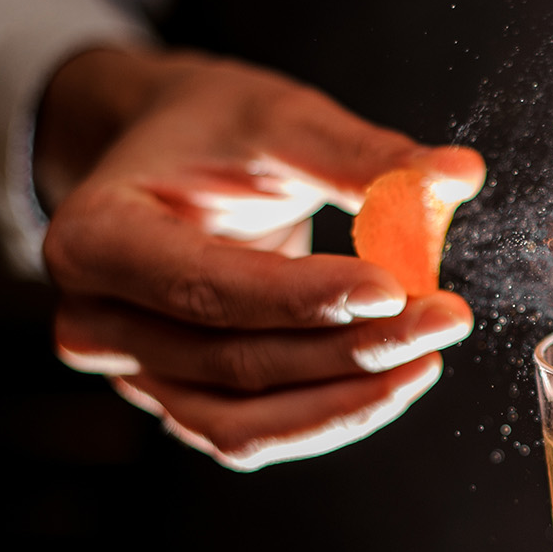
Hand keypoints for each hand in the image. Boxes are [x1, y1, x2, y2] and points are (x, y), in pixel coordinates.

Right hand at [35, 47, 484, 469]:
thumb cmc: (211, 130)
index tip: (394, 288)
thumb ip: (364, 158)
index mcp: (93, 236)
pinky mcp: (176, 400)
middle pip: (233, 361)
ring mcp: (132, 372)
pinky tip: (393, 377)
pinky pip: (253, 431)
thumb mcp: (280, 119)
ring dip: (345, 398)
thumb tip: (459, 175)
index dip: (304, 299)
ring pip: (243, 421)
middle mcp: (96, 320)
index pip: (207, 288)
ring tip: (426, 357)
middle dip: (350, 350)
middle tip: (443, 319)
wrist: (163, 156)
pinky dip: (328, 411)